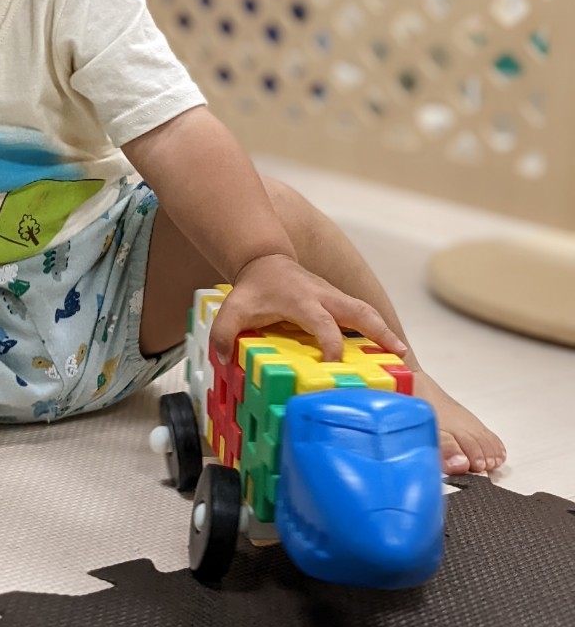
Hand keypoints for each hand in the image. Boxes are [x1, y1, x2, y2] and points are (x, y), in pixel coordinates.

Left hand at [209, 253, 406, 364]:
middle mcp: (323, 296)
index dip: (331, 344)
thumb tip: (223, 357)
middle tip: (398, 355)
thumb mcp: (233, 308)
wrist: (264, 260)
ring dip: (384, 330)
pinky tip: (386, 348)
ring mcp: (332, 296)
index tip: (336, 366)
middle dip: (379, 331)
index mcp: (301, 300)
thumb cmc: (253, 288)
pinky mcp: (336, 300)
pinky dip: (376, 328)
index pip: (322, 322)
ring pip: (365, 309)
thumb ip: (224, 331)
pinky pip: (360, 313)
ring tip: (402, 355)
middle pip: (358, 311)